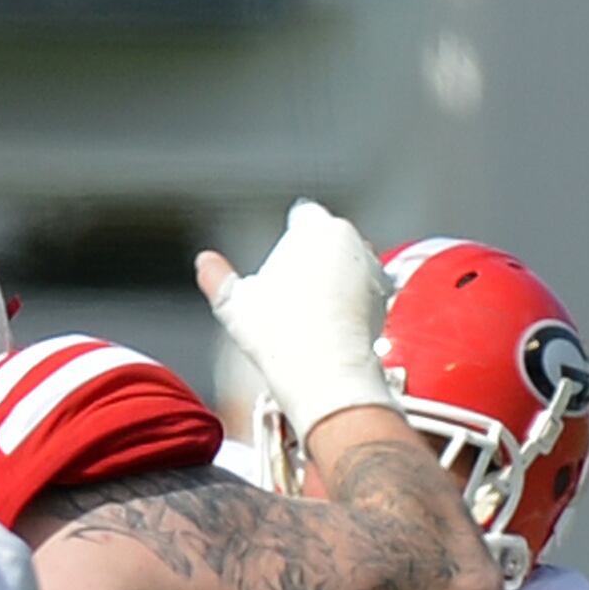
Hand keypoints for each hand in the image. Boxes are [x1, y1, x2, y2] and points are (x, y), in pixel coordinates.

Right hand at [197, 199, 394, 428]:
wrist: (325, 372)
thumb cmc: (277, 334)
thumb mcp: (233, 303)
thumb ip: (216, 276)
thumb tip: (204, 260)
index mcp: (315, 227)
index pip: (302, 217)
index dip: (287, 239)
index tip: (276, 266)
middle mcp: (351, 238)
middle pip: (324, 241)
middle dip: (310, 259)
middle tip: (288, 296)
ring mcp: (373, 265)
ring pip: (344, 264)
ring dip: (331, 278)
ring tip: (307, 314)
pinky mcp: (385, 294)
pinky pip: (360, 288)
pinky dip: (347, 300)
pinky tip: (327, 325)